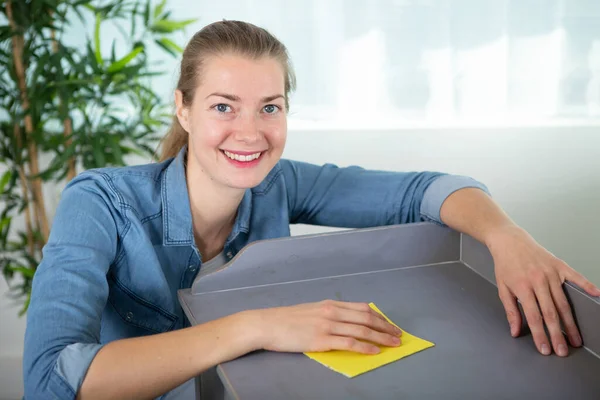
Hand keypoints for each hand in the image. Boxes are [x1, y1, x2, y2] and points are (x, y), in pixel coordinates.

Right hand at [247, 300, 401, 353]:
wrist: (268, 324)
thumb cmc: (287, 320)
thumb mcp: (311, 311)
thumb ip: (329, 314)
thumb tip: (346, 323)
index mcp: (330, 304)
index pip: (362, 308)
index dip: (379, 317)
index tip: (390, 324)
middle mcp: (332, 311)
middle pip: (366, 318)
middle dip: (385, 327)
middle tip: (398, 334)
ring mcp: (327, 325)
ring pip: (361, 330)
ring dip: (381, 337)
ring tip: (393, 343)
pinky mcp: (322, 339)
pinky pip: (349, 343)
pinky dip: (364, 346)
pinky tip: (374, 351)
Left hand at [488, 225, 599, 356]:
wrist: (509, 240)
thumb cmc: (505, 264)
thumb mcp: (503, 288)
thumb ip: (510, 310)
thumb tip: (515, 331)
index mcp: (522, 287)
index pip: (534, 316)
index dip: (540, 334)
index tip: (545, 349)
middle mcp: (538, 280)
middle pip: (551, 312)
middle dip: (557, 334)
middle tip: (563, 350)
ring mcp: (551, 272)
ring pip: (564, 302)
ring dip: (571, 322)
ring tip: (577, 338)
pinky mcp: (559, 265)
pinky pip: (576, 277)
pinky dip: (587, 286)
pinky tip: (597, 296)